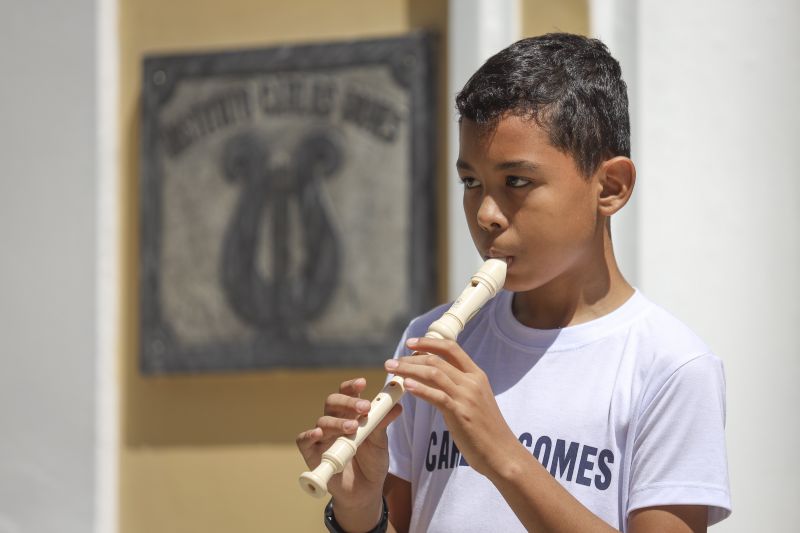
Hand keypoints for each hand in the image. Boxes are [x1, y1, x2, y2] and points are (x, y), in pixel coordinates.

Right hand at [296, 377, 401, 508]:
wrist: (365, 491)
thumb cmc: (372, 462)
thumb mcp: (381, 442)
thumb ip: (383, 423)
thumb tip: (396, 406)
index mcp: (350, 414)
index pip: (347, 393)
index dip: (352, 386)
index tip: (362, 383)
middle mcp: (334, 421)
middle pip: (332, 402)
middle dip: (347, 402)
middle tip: (364, 407)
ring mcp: (322, 436)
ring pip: (323, 420)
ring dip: (337, 422)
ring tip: (353, 427)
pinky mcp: (312, 453)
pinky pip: (304, 440)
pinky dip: (309, 435)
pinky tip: (318, 433)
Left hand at [384, 337, 517, 476]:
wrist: (502, 453)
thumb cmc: (486, 430)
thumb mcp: (476, 399)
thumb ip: (460, 386)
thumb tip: (437, 378)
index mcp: (477, 375)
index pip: (451, 348)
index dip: (428, 343)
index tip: (410, 343)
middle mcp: (472, 381)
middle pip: (437, 360)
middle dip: (410, 358)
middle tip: (391, 362)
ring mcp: (467, 396)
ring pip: (433, 373)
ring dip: (408, 370)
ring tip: (391, 370)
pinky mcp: (460, 413)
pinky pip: (437, 396)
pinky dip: (420, 389)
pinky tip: (406, 386)